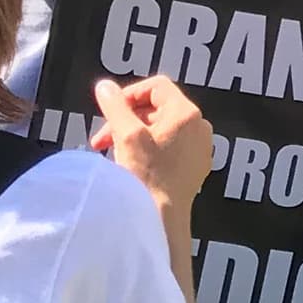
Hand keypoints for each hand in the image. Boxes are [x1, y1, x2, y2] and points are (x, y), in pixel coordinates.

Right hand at [90, 75, 212, 202]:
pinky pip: (171, 146)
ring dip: (134, 135)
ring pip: (162, 128)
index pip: (157, 87)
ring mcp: (200, 146)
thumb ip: (114, 106)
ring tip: (113, 152)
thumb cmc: (147, 176)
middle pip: (157, 108)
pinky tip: (131, 164)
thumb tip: (104, 86)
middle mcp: (199, 127)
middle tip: (102, 138)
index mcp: (186, 113)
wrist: (163, 216)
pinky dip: (149, 148)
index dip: (129, 95)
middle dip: (126, 120)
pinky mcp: (196, 165)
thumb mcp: (126, 135)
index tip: (111, 111)